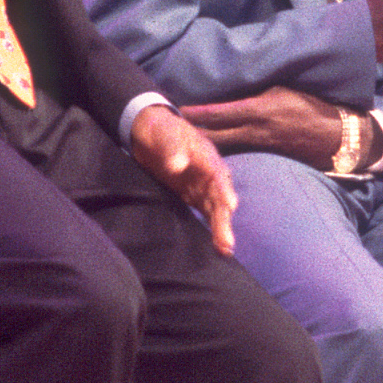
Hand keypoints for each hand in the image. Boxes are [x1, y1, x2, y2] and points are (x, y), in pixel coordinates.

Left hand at [129, 104, 237, 255]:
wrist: (153, 134)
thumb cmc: (163, 130)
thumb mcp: (167, 135)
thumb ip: (172, 150)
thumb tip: (177, 167)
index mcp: (208, 158)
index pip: (218, 176)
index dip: (224, 191)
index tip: (229, 206)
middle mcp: (210, 176)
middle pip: (220, 200)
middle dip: (224, 221)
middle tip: (227, 244)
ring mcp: (203, 188)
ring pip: (215, 211)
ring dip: (220, 230)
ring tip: (224, 251)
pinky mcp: (193, 197)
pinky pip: (204, 214)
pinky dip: (211, 230)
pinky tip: (216, 246)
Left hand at [179, 85, 353, 167]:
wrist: (338, 137)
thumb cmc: (313, 106)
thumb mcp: (283, 90)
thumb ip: (257, 93)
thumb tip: (232, 88)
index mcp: (260, 108)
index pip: (220, 112)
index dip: (197, 113)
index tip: (176, 108)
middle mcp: (256, 130)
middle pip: (215, 134)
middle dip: (191, 133)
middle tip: (167, 130)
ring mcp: (260, 146)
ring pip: (223, 147)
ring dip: (202, 145)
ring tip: (179, 143)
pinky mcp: (265, 157)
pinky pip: (237, 154)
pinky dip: (219, 154)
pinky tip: (204, 155)